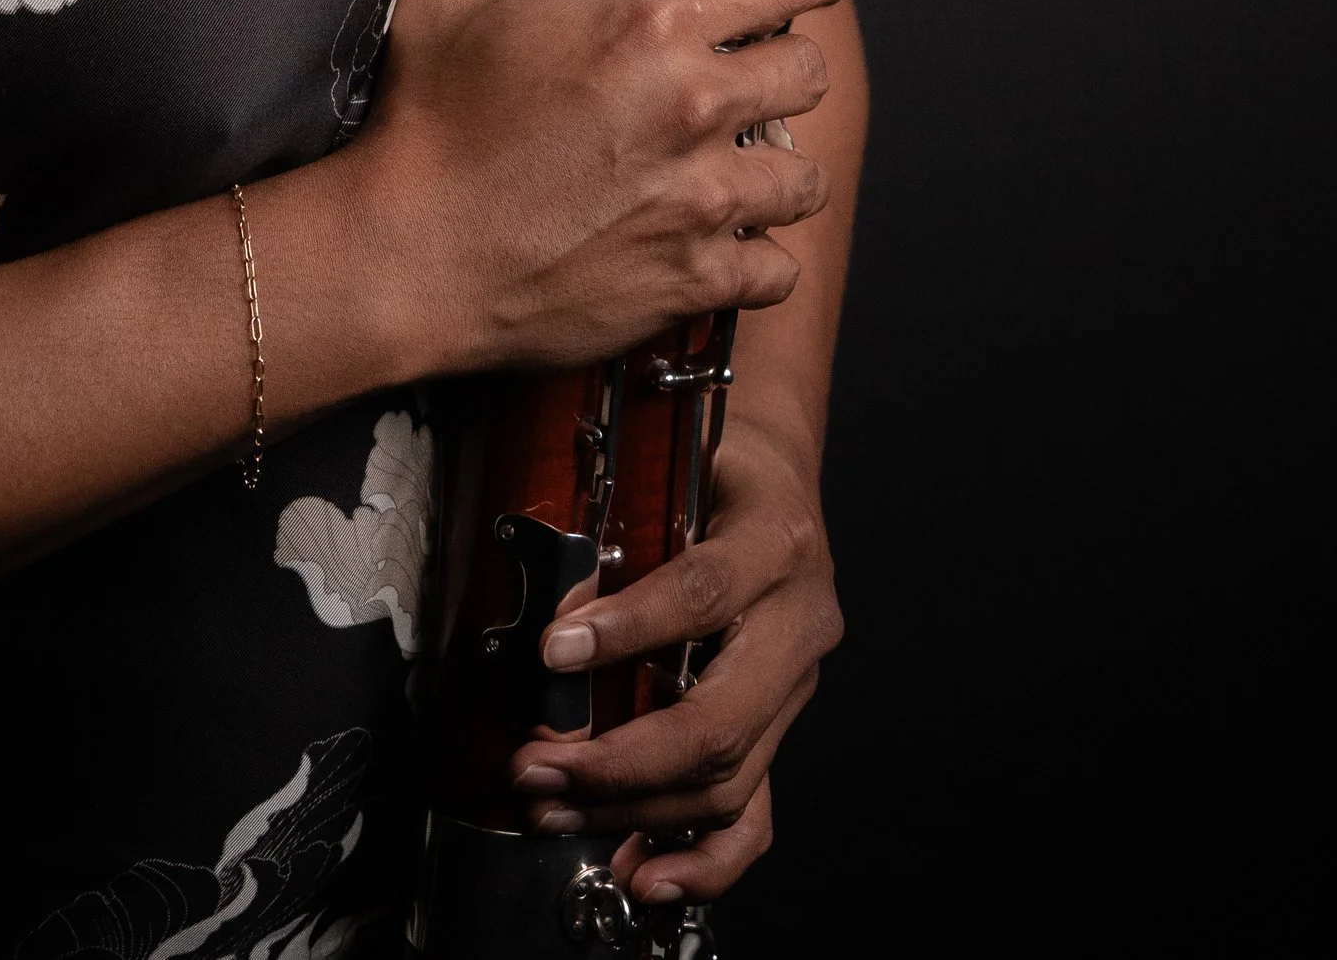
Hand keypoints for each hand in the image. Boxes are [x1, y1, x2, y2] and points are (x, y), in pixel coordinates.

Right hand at [353, 0, 849, 377]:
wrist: (409, 253)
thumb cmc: (426, 124)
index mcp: (651, 26)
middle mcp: (693, 109)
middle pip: (811, 74)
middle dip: (785, 69)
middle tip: (749, 76)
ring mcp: (699, 202)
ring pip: (804, 179)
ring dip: (774, 169)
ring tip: (736, 167)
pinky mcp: (689, 281)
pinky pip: (775, 271)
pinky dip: (755, 260)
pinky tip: (718, 245)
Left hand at [510, 409, 842, 906]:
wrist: (772, 477)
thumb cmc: (712, 466)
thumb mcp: (670, 470)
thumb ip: (621, 531)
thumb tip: (548, 615)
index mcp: (774, 541)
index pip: (701, 595)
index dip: (628, 629)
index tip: (552, 650)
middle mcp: (801, 622)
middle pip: (718, 721)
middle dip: (617, 762)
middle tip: (535, 767)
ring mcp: (796, 688)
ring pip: (727, 779)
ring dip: (631, 810)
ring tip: (551, 811)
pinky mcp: (781, 729)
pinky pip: (753, 814)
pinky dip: (699, 860)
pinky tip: (641, 871)